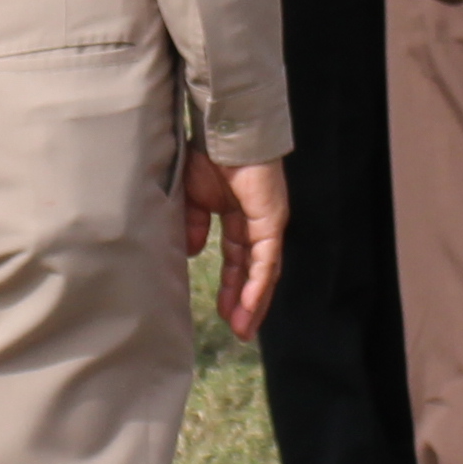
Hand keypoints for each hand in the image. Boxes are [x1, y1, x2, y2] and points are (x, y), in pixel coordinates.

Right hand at [183, 150, 290, 338]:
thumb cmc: (206, 156)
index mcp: (238, 217)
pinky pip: (266, 260)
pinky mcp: (272, 221)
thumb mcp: (192, 199)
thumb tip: (190, 252)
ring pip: (264, 271)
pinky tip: (249, 306)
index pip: (237, 260)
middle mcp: (256, 224)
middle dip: (244, 301)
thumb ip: (193, 225)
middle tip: (238, 331)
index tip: (221, 312)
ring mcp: (267, 223)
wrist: (221, 132)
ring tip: (243, 329)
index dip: (230, 286)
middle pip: (253, 271)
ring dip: (253, 301)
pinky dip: (258, 284)